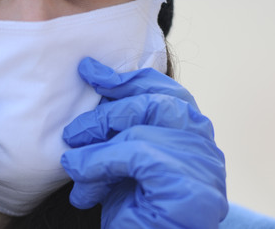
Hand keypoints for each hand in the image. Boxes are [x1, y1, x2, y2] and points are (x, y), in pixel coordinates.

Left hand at [61, 57, 227, 228]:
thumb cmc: (133, 204)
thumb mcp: (121, 157)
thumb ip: (117, 127)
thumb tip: (91, 81)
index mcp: (190, 131)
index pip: (162, 91)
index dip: (124, 78)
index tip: (88, 71)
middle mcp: (203, 144)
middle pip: (152, 104)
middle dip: (105, 114)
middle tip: (72, 133)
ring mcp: (202, 166)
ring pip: (141, 131)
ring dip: (98, 145)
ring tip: (71, 162)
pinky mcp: (190, 190)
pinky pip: (136, 157)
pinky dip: (101, 165)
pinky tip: (83, 188)